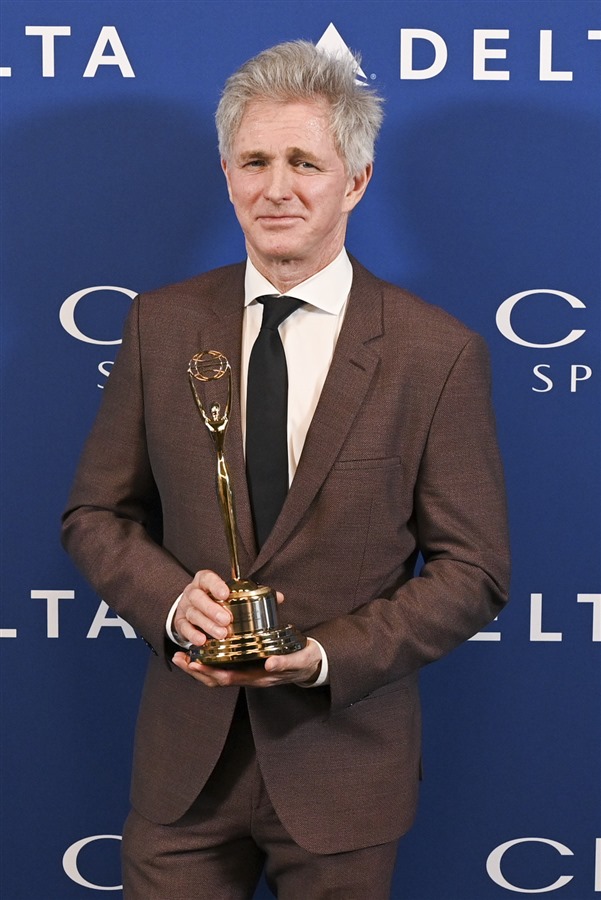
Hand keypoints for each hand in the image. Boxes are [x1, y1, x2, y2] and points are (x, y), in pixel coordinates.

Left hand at [172, 640, 321, 688]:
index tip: (194, 663)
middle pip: (215, 679)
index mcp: (257, 677)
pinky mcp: (245, 665)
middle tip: (178, 657)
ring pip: (216, 675)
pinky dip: (208, 661)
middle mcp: (248, 677)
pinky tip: (199, 650)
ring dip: (197, 667)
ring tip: (181, 655)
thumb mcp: (298, 660)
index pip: (228, 678)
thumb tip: (270, 664)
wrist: (310, 664)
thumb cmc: (304, 661)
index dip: (209, 672)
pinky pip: (222, 667)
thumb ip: (286, 662)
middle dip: (195, 671)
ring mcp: (245, 673)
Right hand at [173, 568, 284, 647]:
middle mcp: (192, 592)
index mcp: (205, 581)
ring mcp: (185, 607)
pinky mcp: (180, 623)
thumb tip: (279, 597)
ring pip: (193, 614)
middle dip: (212, 609)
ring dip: (207, 624)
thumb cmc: (218, 601)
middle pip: (198, 597)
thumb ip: (254, 595)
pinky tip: (202, 641)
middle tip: (226, 620)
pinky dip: (192, 635)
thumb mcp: (233, 595)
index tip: (225, 593)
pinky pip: (184, 628)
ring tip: (221, 634)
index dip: (215, 584)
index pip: (207, 578)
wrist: (192, 610)